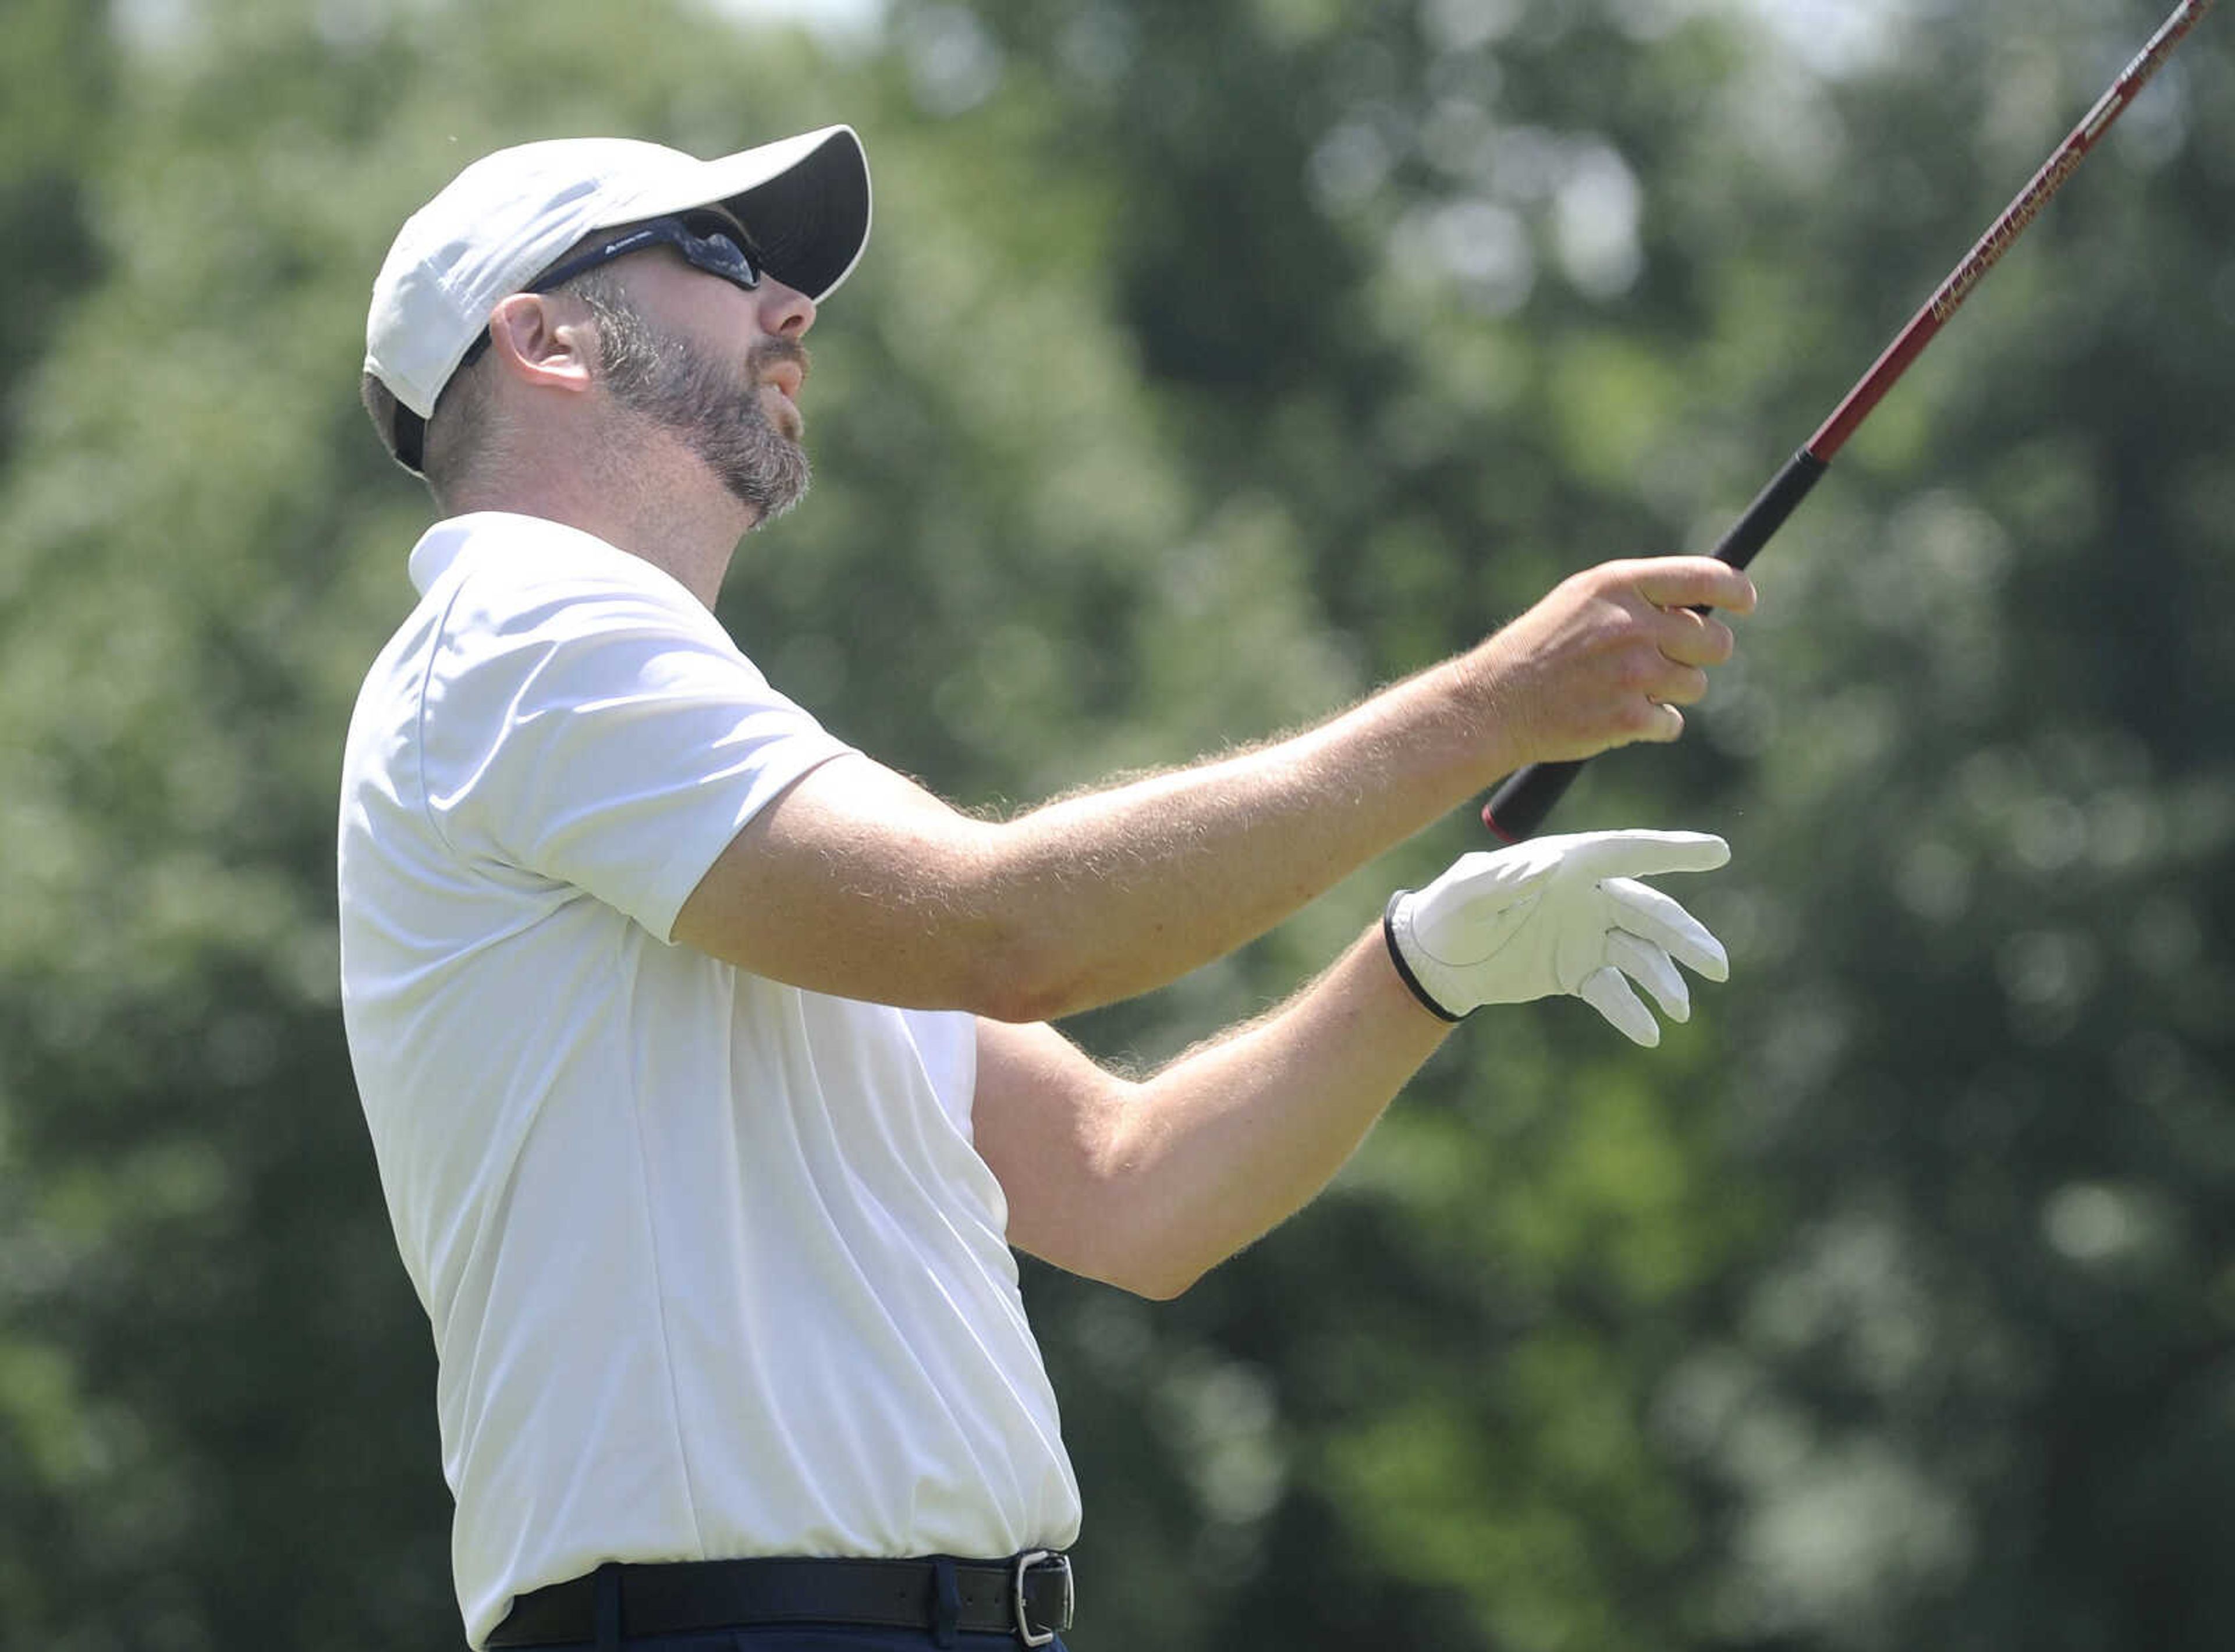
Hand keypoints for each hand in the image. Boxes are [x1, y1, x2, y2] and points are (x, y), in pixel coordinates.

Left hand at [1384, 829, 1731, 1045]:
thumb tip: (1542, 865)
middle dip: (1685, 937)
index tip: (1718, 851)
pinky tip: (1648, 1033)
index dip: (1672, 851)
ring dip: (1665, 980)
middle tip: (1715, 965)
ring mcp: (1588, 935)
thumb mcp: (1464, 893)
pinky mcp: (1579, 972)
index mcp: (1567, 864)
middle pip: (1649, 912)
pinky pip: (1615, 991)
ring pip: (1642, 954)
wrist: (1437, 960)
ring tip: (1680, 1010)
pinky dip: (1631, 1011)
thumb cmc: (1448, 911)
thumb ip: (1499, 879)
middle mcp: (1588, 897)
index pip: (1627, 852)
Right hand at [1468, 558, 1756, 764]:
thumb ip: (1638, 597)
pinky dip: (1652, 724)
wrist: (1493, 704)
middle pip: (1713, 641)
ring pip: (1695, 684)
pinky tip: (1616, 715)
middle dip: (1700, 654)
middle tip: (1667, 661)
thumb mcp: (1582, 601)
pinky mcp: (1628, 716)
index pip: (1704, 578)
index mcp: (1619, 586)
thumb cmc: (1540, 650)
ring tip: (1627, 689)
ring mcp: (1631, 671)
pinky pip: (1671, 722)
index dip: (1735, 590)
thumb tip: (1704, 605)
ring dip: (1671, 692)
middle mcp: (1630, 624)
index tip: (1745, 602)